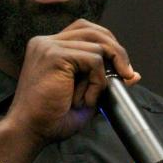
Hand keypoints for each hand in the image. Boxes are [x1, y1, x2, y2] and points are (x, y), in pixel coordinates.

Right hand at [5, 19, 139, 144]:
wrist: (29, 132)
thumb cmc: (51, 120)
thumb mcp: (85, 97)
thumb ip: (106, 82)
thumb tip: (134, 74)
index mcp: (48, 47)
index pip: (85, 31)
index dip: (107, 46)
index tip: (122, 70)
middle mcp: (46, 42)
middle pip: (92, 30)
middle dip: (116, 51)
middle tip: (126, 75)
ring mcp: (48, 46)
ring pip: (97, 45)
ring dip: (104, 74)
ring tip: (92, 97)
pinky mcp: (54, 55)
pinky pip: (93, 60)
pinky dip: (97, 81)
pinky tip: (85, 99)